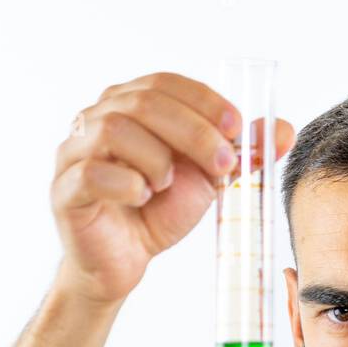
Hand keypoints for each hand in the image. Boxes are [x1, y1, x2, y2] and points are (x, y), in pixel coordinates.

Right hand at [50, 71, 295, 304]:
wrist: (123, 262)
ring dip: (157, 159)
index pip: (165, 83)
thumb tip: (283, 129)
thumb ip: (240, 153)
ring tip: (169, 186)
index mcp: (129, 106)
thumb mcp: (207, 179)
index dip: (204, 101)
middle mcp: (95, 118)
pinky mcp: (64, 189)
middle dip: (194, 132)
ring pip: (114, 130)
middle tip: (225, 166)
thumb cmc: (158, 212)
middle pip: (143, 102)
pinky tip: (142, 198)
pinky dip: (127, 184)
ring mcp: (74, 152)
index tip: (238, 129)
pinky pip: (91, 173)